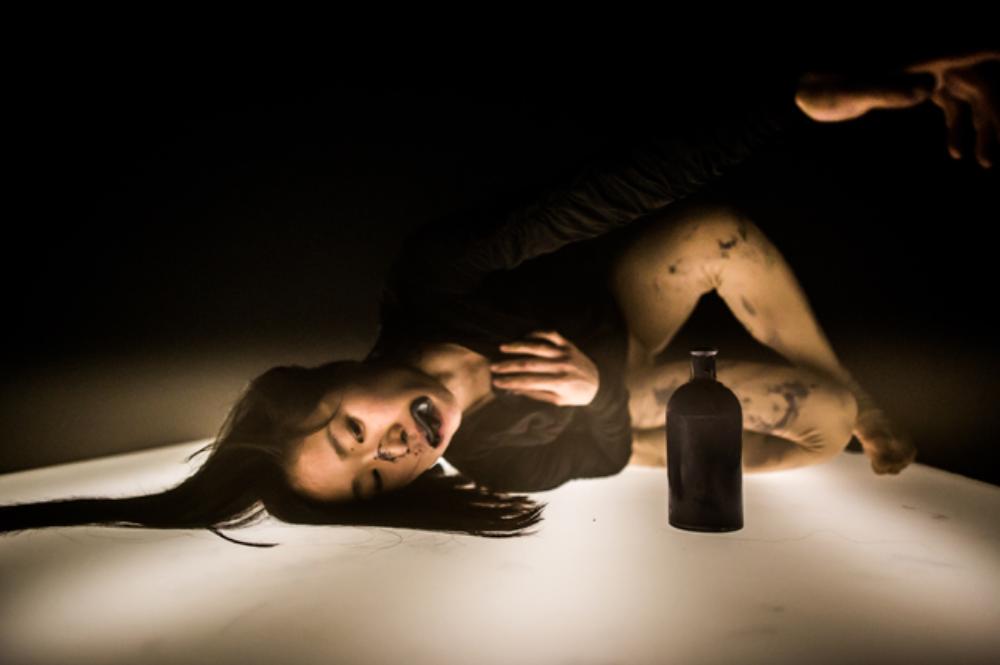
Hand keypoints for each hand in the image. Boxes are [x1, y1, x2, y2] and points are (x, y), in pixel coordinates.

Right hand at [490, 330, 599, 406]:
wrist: (600, 383)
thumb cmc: (576, 395)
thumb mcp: (558, 400)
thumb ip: (537, 394)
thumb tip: (514, 389)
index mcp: (560, 383)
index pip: (529, 382)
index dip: (511, 382)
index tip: (497, 382)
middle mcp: (562, 366)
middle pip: (530, 364)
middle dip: (509, 365)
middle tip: (493, 367)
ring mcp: (565, 353)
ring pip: (538, 347)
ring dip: (519, 346)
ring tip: (502, 347)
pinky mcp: (568, 344)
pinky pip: (551, 335)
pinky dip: (537, 333)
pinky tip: (524, 336)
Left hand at [794, 48, 999, 168]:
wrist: (800, 91)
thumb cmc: (822, 89)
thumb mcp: (852, 91)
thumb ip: (888, 88)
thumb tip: (929, 87)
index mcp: (924, 52)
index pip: (977, 52)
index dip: (998, 65)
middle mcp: (930, 56)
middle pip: (983, 78)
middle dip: (996, 111)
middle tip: (993, 155)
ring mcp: (924, 69)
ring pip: (971, 93)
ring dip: (983, 123)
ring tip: (985, 162)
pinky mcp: (912, 85)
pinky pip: (951, 103)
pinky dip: (959, 125)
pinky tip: (957, 154)